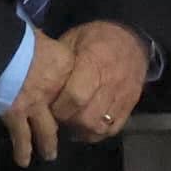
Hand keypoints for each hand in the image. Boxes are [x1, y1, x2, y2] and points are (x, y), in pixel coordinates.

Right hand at [4, 27, 71, 168]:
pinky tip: (23, 161)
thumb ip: (43, 45)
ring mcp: (37, 104)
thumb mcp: (38, 36)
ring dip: (48, 143)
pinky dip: (22, 150)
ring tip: (50, 154)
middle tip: (72, 134)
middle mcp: (55, 87)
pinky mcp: (17, 115)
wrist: (1, 49)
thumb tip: (39, 43)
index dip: (74, 93)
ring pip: (47, 130)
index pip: (75, 82)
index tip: (75, 100)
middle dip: (68, 123)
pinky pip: (22, 137)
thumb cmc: (18, 38)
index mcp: (63, 64)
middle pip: (66, 111)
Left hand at [49, 25, 150, 140]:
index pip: (75, 96)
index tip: (48, 106)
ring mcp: (123, 95)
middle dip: (67, 121)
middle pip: (86, 116)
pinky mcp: (130, 105)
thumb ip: (58, 64)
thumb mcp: (73, 40)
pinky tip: (86, 126)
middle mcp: (111, 81)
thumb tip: (39, 85)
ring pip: (99, 126)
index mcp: (94, 62)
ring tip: (70, 123)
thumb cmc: (95, 38)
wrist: (131, 37)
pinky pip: (113, 129)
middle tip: (57, 116)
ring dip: (81, 130)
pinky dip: (97, 132)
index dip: (58, 108)